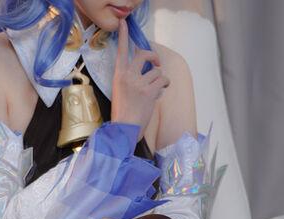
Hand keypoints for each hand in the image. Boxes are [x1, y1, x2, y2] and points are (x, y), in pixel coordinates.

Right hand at [109, 17, 168, 137]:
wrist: (124, 128)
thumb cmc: (123, 112)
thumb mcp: (121, 91)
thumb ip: (131, 78)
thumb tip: (147, 69)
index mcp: (118, 75)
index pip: (121, 52)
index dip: (124, 37)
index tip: (124, 24)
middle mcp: (128, 76)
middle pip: (143, 55)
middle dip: (153, 57)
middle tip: (156, 64)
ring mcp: (139, 83)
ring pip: (156, 71)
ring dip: (160, 78)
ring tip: (156, 88)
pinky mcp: (149, 91)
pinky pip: (162, 80)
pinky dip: (164, 84)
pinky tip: (161, 90)